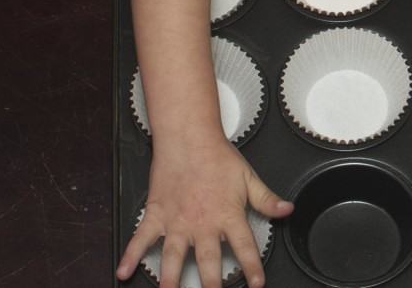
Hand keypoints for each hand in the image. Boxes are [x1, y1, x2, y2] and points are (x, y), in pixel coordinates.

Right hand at [115, 134, 292, 287]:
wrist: (189, 138)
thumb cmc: (217, 156)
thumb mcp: (248, 178)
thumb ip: (267, 199)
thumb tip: (287, 210)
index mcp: (227, 215)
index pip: (245, 247)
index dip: (252, 268)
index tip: (256, 284)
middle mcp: (202, 223)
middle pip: (208, 261)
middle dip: (211, 284)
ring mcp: (177, 221)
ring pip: (173, 258)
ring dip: (170, 279)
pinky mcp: (156, 215)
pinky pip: (141, 239)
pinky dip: (131, 256)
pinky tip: (124, 272)